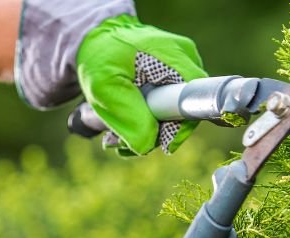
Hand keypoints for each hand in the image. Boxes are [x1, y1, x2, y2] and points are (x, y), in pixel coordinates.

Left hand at [77, 15, 207, 154]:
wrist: (96, 39)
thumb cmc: (100, 55)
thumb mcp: (105, 86)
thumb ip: (128, 116)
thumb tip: (147, 146)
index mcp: (175, 58)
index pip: (194, 103)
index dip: (177, 129)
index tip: (155, 143)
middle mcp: (186, 62)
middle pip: (184, 112)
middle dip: (155, 134)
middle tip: (121, 144)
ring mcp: (181, 70)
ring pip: (174, 115)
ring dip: (146, 132)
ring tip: (115, 138)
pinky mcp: (172, 79)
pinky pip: (167, 108)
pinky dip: (145, 122)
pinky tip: (124, 128)